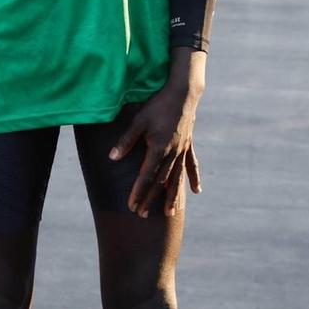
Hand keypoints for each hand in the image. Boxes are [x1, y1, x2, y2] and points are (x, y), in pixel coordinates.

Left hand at [109, 87, 202, 217]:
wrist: (182, 93)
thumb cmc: (157, 105)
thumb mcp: (138, 121)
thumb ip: (126, 141)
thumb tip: (112, 158)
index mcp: (159, 148)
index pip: (146, 176)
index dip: (138, 192)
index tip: (132, 206)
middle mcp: (173, 153)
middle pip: (160, 182)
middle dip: (151, 199)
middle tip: (142, 215)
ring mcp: (183, 151)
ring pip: (177, 178)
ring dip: (173, 196)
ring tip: (170, 213)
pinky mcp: (189, 145)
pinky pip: (192, 165)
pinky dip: (193, 178)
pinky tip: (196, 191)